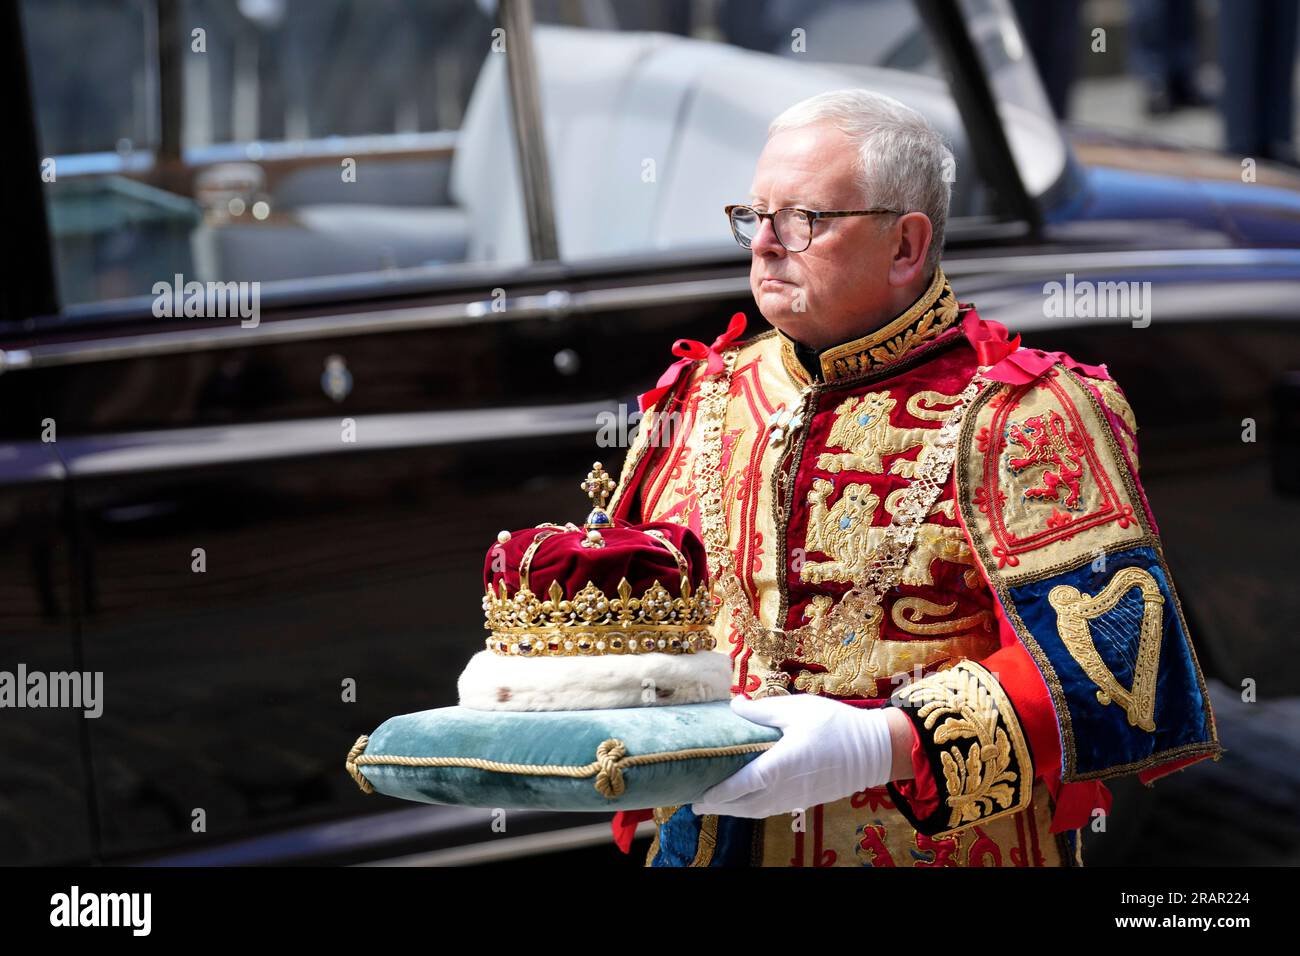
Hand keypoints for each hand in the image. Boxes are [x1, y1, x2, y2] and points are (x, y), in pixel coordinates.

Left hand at [690, 693, 894, 818]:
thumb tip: (734, 706)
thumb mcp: (798, 709)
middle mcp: (787, 787)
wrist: (874, 749)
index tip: (699, 795)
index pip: (744, 784)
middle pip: (746, 805)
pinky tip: (745, 803)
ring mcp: (797, 797)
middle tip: (695, 804)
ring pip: (758, 811)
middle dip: (719, 806)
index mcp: (783, 764)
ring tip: (714, 806)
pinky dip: (752, 809)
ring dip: (734, 811)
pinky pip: (772, 809)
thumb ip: (763, 711)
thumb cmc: (836, 724)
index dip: (720, 792)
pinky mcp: (806, 799)